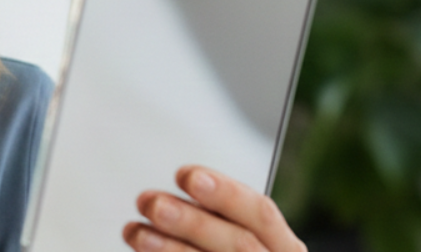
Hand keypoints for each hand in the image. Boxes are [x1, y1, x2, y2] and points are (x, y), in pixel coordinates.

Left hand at [123, 166, 305, 251]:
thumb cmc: (230, 251)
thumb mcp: (234, 237)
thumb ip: (215, 221)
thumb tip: (167, 200)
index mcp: (283, 246)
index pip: (261, 214)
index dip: (225, 193)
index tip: (186, 175)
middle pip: (239, 243)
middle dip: (193, 222)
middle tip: (154, 204)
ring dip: (172, 249)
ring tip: (137, 233)